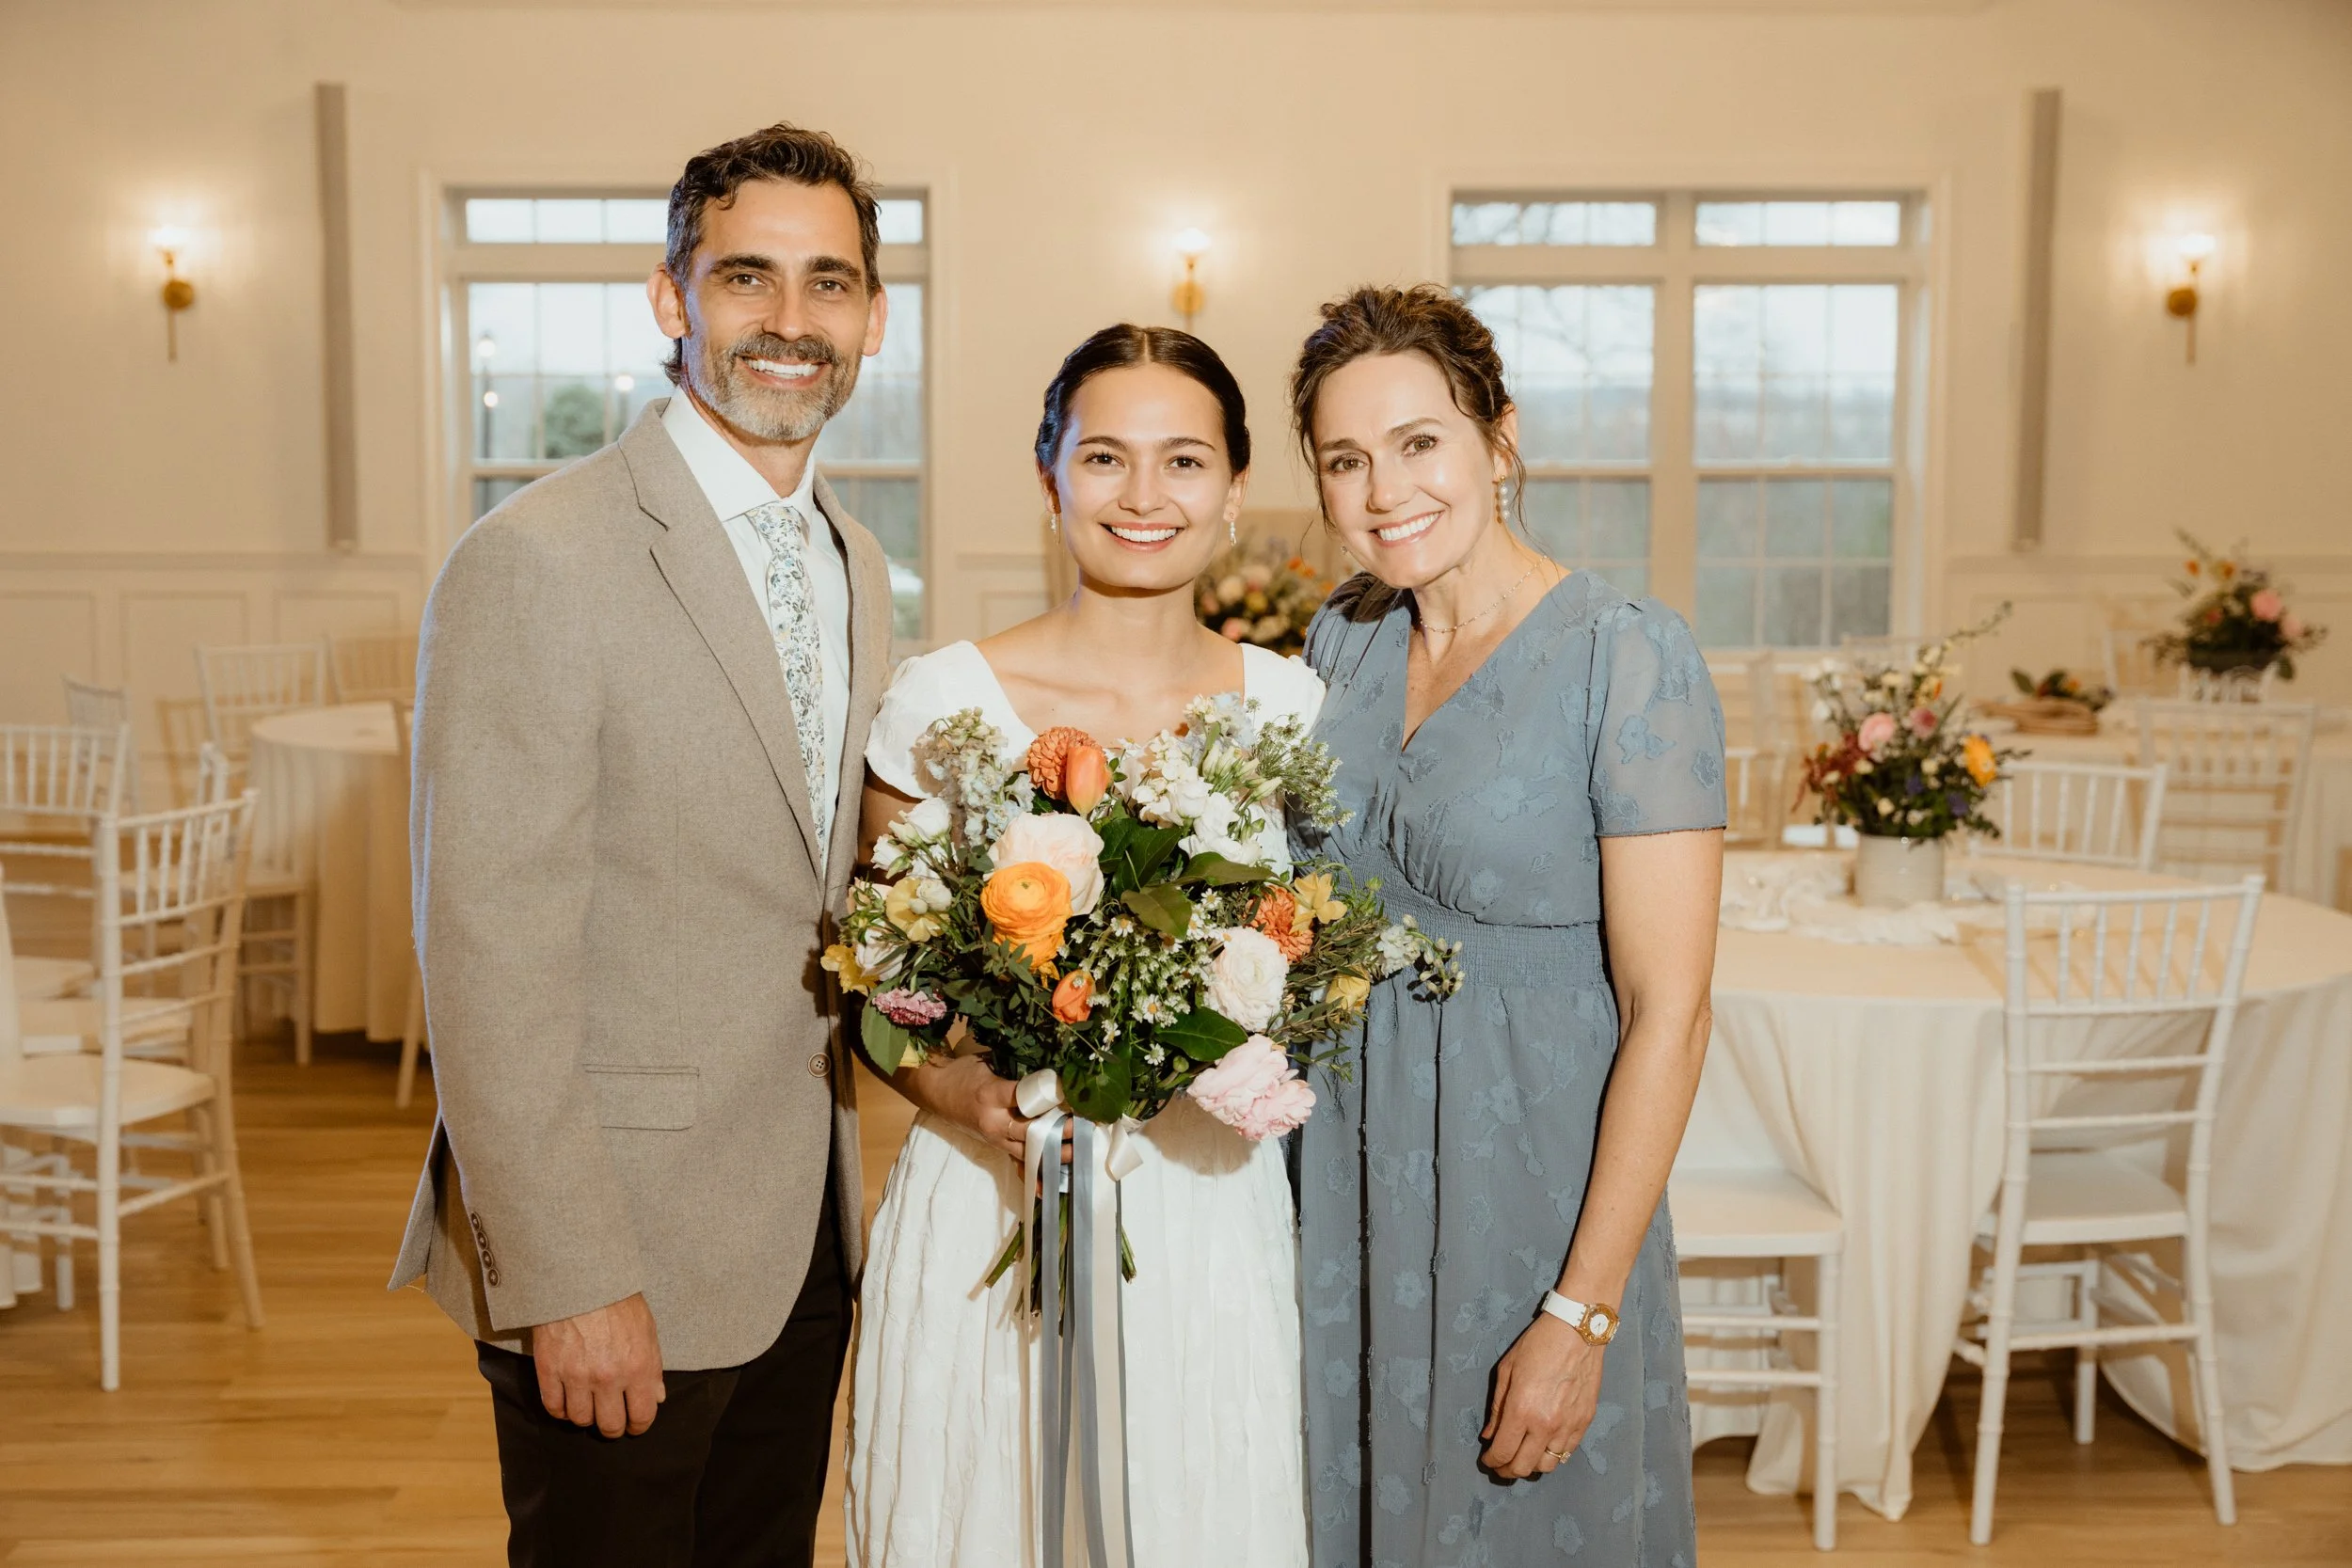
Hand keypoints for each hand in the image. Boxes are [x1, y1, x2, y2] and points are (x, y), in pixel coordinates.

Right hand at [530, 1292, 665, 1437]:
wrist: (580, 1278)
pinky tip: (567, 1401)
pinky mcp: (549, 1370)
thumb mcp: (647, 1329)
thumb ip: (653, 1368)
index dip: (639, 1425)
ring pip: (581, 1420)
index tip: (635, 1424)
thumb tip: (657, 1398)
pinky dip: (561, 1409)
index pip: (642, 1416)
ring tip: (589, 1405)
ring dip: (586, 1416)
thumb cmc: (618, 1300)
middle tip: (611, 1419)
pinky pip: (553, 1407)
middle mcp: (608, 1377)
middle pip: (609, 1426)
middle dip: (613, 1427)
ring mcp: (576, 1376)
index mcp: (638, 1367)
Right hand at [908, 1053, 1070, 1166]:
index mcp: (991, 1095)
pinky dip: (1033, 1174)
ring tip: (1077, 1151)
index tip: (1073, 1095)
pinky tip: (1049, 1187)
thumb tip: (1047, 1070)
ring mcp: (994, 1138)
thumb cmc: (962, 1072)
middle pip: (1030, 1131)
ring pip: (1027, 1151)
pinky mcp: (995, 1146)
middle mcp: (994, 1121)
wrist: (935, 1091)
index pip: (1026, 1098)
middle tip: (1083, 1126)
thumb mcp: (986, 1062)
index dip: (1051, 1097)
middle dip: (1058, 1131)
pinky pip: (1016, 1162)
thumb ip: (1015, 1070)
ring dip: (1053, 1152)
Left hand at [1480, 1313, 1603, 1479]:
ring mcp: (1568, 1426)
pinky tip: (1544, 1445)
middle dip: (1507, 1470)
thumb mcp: (1506, 1371)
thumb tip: (1489, 1435)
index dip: (1491, 1461)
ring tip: (1523, 1455)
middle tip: (1501, 1464)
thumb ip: (1497, 1408)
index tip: (1487, 1460)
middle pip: (1524, 1468)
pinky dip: (1553, 1455)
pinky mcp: (1584, 1423)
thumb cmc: (1537, 1345)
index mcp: (1522, 1411)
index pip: (1503, 1452)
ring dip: (1531, 1465)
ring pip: (1548, 1466)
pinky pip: (1567, 1453)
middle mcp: (1546, 1425)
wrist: (1577, 1332)